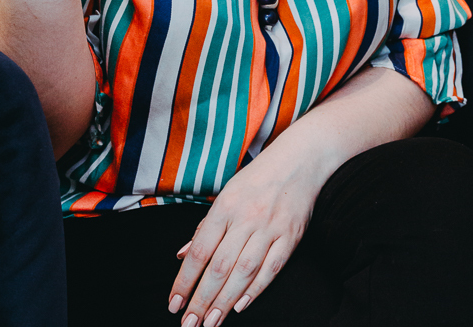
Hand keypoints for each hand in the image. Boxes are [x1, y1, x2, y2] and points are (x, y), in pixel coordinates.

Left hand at [168, 142, 320, 325]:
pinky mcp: (290, 237)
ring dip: (225, 302)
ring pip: (243, 272)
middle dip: (201, 299)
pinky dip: (255, 289)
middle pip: (219, 266)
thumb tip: (182, 255)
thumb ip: (205, 227)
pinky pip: (271, 268)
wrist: (298, 161)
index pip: (200, 250)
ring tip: (210, 323)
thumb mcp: (226, 195)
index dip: (185, 280)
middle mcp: (246, 218)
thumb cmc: (256, 179)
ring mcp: (269, 228)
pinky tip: (240, 306)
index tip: (174, 303)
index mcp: (225, 206)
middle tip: (188, 324)